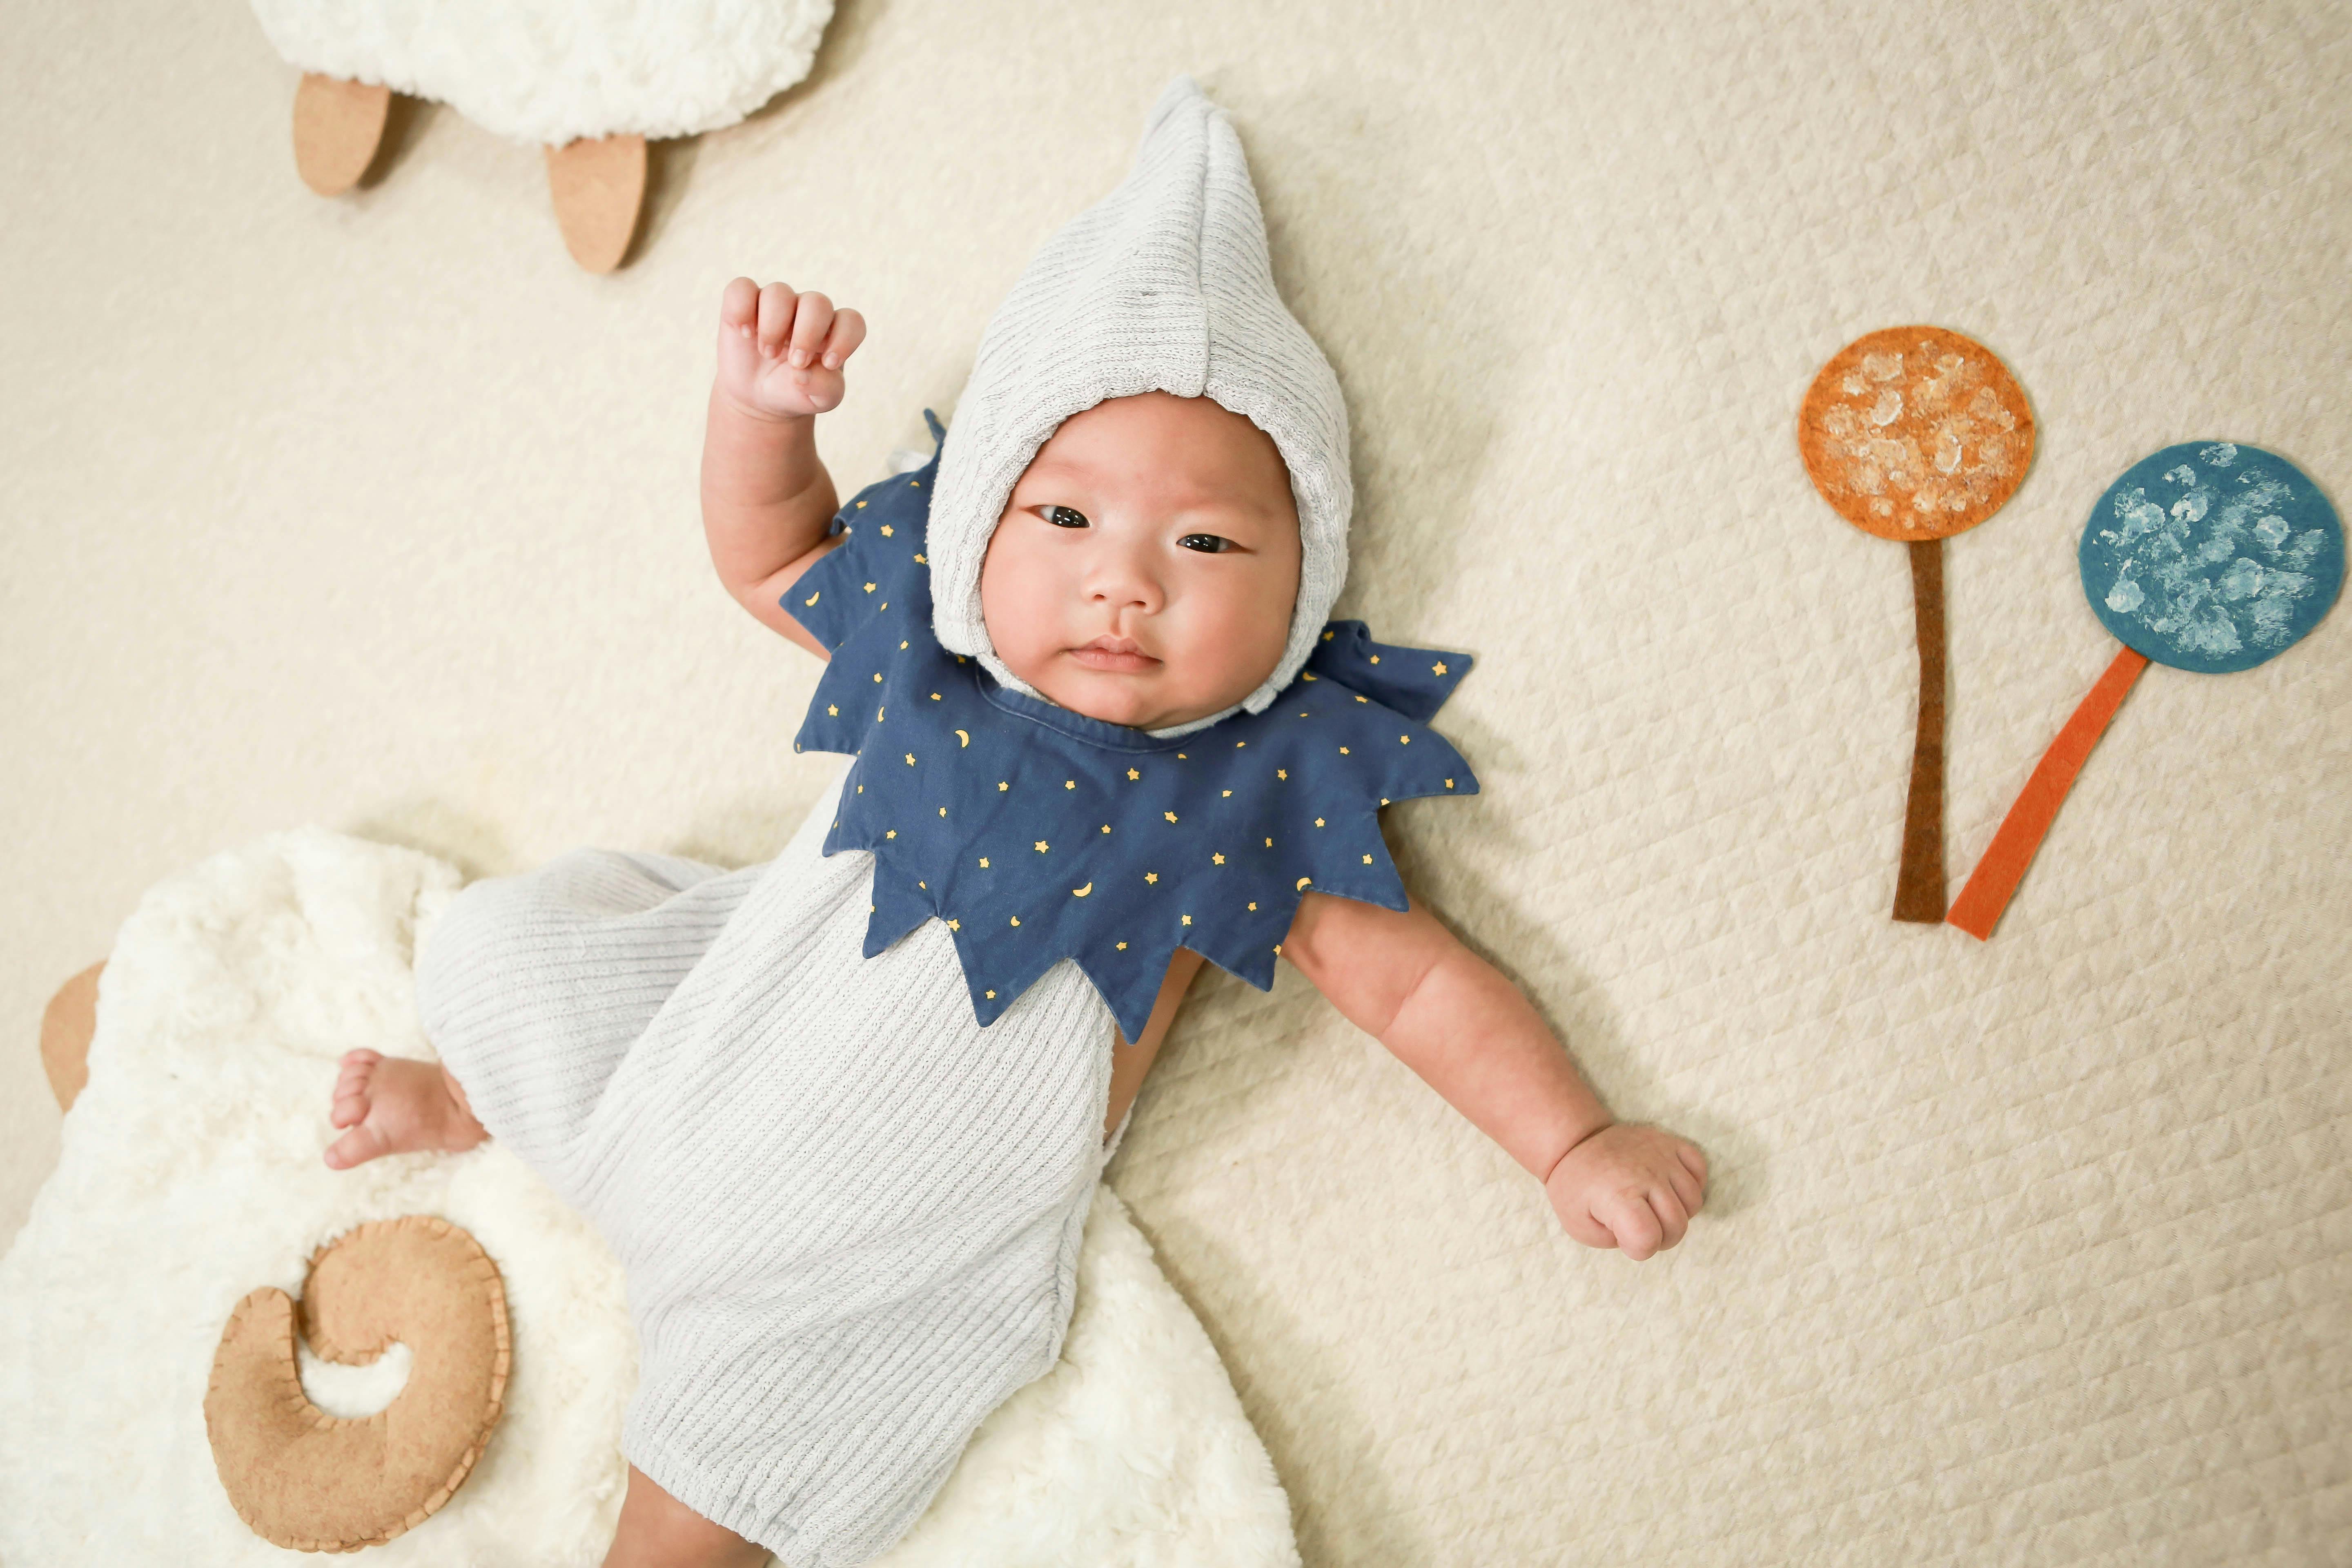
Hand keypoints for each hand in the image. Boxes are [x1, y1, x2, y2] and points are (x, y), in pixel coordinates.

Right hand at [715, 278, 866, 421]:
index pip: (851, 321)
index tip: (829, 364)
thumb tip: (801, 374)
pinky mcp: (745, 303)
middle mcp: (807, 312)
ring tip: (767, 353)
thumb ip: (823, 388)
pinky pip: (742, 288)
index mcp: (834, 332)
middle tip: (796, 362)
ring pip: (779, 292)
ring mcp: (777, 304)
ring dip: (773, 325)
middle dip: (807, 333)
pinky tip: (745, 333)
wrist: (759, 397)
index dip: (844, 339)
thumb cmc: (796, 391)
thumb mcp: (818, 400)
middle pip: (817, 302)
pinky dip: (741, 309)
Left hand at [1544, 1122, 1707, 1260]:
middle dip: (1661, 1238)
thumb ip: (1613, 1240)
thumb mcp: (1579, 1225)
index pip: (1648, 1238)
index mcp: (1618, 1195)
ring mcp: (1661, 1156)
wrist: (1575, 1142)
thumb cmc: (1576, 1188)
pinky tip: (1669, 1189)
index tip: (1623, 1237)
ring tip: (1654, 1208)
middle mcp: (1645, 1174)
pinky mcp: (1670, 1143)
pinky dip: (1692, 1185)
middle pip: (1677, 1225)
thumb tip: (1646, 1237)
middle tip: (1640, 1228)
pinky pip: (1699, 1169)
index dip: (1639, 1249)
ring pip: (1694, 1201)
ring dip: (1678, 1214)